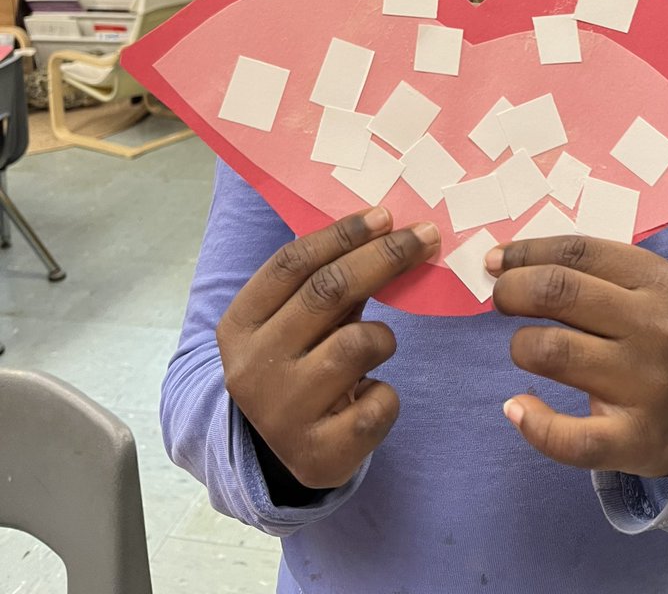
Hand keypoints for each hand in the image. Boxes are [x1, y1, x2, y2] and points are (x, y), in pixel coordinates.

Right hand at [217, 207, 439, 489]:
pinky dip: (386, 394)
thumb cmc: (297, 366)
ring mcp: (283, 414)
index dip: (342, 234)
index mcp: (239, 325)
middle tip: (425, 237)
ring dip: (382, 336)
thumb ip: (325, 284)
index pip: (291, 263)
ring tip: (377, 346)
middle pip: (327, 292)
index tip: (385, 215)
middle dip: (384, 257)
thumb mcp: (293, 324)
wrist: (278, 456)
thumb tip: (389, 230)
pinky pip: (379, 404)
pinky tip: (370, 396)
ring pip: (356, 345)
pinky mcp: (319, 454)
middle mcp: (252, 368)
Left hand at [486, 235, 667, 477]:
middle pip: (558, 292)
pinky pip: (570, 438)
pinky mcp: (635, 439)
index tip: (495, 262)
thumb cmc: (655, 334)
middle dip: (512, 291)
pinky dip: (533, 423)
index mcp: (657, 281)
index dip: (524, 253)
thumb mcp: (641, 288)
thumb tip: (499, 261)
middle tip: (502, 300)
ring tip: (525, 349)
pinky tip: (518, 408)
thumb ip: (581, 270)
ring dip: (520, 346)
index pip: (575, 252)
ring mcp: (648, 385)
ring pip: (553, 352)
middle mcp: (656, 328)